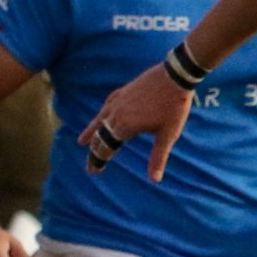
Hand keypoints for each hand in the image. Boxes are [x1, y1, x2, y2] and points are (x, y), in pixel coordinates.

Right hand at [79, 64, 193, 180]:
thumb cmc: (173, 106)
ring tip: (81, 141)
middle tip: (91, 165)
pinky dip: (100, 116)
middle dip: (94, 152)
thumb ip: (158, 157)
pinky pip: (106, 107)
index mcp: (124, 127)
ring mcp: (117, 102)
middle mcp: (115, 115)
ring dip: (91, 133)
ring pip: (99, 121)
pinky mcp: (122, 92)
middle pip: (98, 137)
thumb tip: (155, 179)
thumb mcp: (168, 134)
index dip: (98, 160)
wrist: (174, 76)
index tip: (93, 171)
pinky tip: (101, 116)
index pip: (104, 148)